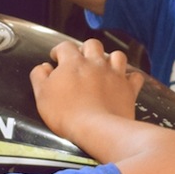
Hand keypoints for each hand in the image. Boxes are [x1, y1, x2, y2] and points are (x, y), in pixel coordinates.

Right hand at [30, 39, 142, 155]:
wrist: (96, 129)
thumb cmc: (67, 114)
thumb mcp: (42, 95)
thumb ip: (39, 77)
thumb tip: (42, 68)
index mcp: (73, 63)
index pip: (65, 46)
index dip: (59, 50)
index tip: (57, 58)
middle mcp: (96, 63)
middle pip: (93, 44)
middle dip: (86, 49)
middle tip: (81, 60)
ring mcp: (114, 75)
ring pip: (117, 55)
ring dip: (110, 59)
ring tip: (104, 67)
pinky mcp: (129, 89)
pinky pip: (135, 76)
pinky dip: (131, 77)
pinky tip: (125, 81)